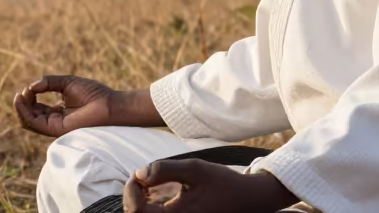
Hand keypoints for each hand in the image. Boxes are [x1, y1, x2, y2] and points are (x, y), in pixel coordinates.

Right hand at [13, 75, 161, 136]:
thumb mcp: (67, 82)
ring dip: (20, 108)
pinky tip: (22, 99)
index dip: (30, 97)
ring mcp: (54, 125)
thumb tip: (31, 86)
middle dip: (23, 103)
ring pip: (29, 121)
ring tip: (18, 96)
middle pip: (30, 115)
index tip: (30, 87)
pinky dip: (24, 112)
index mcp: (59, 110)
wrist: (108, 104)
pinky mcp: (55, 128)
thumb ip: (49, 83)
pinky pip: (34, 122)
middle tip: (23, 92)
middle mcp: (55, 119)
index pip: (37, 107)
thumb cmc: (93, 93)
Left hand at [121, 159, 296, 212]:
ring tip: (149, 184)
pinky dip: (149, 208)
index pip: (136, 212)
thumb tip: (139, 173)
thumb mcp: (194, 169)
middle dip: (133, 196)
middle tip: (142, 177)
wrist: (248, 200)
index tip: (139, 174)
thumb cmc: (223, 184)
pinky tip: (155, 193)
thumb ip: (164, 170)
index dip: (130, 191)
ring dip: (139, 202)